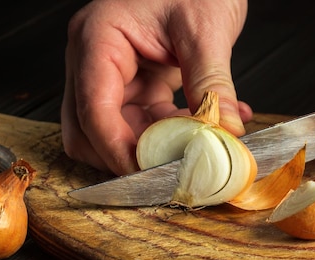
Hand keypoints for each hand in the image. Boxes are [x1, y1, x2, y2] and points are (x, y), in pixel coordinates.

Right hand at [61, 0, 251, 174]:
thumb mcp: (205, 29)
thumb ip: (211, 83)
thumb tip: (225, 131)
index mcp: (98, 39)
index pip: (94, 110)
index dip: (118, 150)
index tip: (149, 175)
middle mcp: (95, 59)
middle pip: (89, 129)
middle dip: (126, 155)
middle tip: (168, 169)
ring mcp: (113, 72)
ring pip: (115, 131)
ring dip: (151, 147)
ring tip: (194, 144)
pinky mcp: (136, 81)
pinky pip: (142, 121)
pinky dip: (168, 134)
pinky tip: (203, 128)